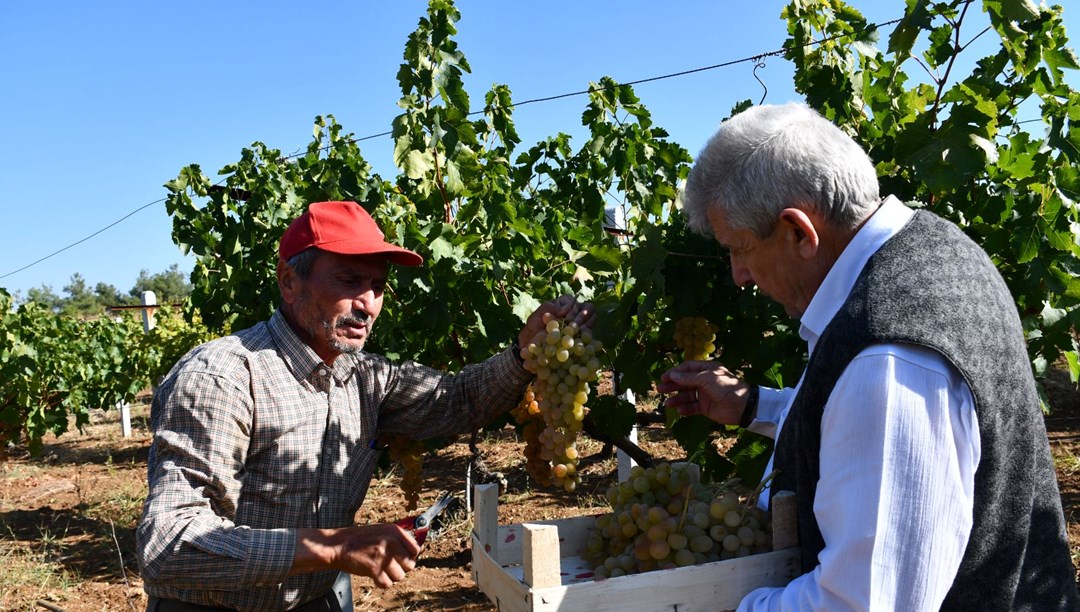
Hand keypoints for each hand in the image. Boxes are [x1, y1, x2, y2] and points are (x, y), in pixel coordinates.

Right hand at [291, 523, 420, 587]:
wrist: (337, 545)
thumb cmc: (359, 539)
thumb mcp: (381, 531)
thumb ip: (398, 539)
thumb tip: (416, 551)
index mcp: (395, 531)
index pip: (416, 549)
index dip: (410, 557)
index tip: (402, 559)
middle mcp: (391, 542)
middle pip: (410, 565)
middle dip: (401, 568)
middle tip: (389, 566)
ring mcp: (383, 555)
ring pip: (399, 576)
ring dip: (390, 576)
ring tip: (380, 570)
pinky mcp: (374, 569)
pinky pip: (387, 583)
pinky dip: (381, 583)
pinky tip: (374, 576)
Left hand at [518, 294, 595, 347]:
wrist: (534, 341)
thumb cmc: (535, 325)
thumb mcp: (538, 314)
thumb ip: (551, 308)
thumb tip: (566, 308)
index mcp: (564, 302)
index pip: (574, 301)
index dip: (573, 309)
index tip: (568, 318)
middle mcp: (575, 310)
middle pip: (588, 307)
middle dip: (583, 315)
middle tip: (576, 325)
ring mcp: (581, 321)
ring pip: (593, 317)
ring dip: (588, 323)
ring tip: (580, 331)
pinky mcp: (583, 333)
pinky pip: (591, 330)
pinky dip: (588, 333)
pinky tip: (582, 338)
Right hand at [656, 360, 752, 424]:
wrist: (741, 406)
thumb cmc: (725, 387)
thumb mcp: (706, 379)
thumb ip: (688, 378)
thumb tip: (672, 375)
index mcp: (706, 370)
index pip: (687, 368)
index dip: (675, 372)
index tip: (664, 377)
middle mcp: (704, 381)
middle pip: (684, 382)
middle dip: (672, 386)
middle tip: (660, 389)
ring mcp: (705, 394)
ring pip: (686, 395)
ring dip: (677, 399)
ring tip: (667, 403)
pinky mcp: (705, 407)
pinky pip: (692, 407)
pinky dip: (685, 409)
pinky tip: (679, 411)